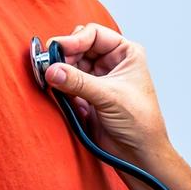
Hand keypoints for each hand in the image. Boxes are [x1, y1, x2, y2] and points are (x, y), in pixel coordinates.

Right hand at [44, 24, 190, 189]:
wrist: (138, 155)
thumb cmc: (140, 124)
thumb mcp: (110, 97)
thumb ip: (79, 82)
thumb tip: (52, 70)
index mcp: (126, 54)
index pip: (94, 34)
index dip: (75, 39)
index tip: (58, 49)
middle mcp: (111, 63)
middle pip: (79, 47)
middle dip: (64, 54)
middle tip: (49, 63)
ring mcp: (97, 79)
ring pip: (70, 65)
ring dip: (59, 70)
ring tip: (50, 77)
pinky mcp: (86, 96)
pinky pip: (66, 83)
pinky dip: (59, 85)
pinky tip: (55, 89)